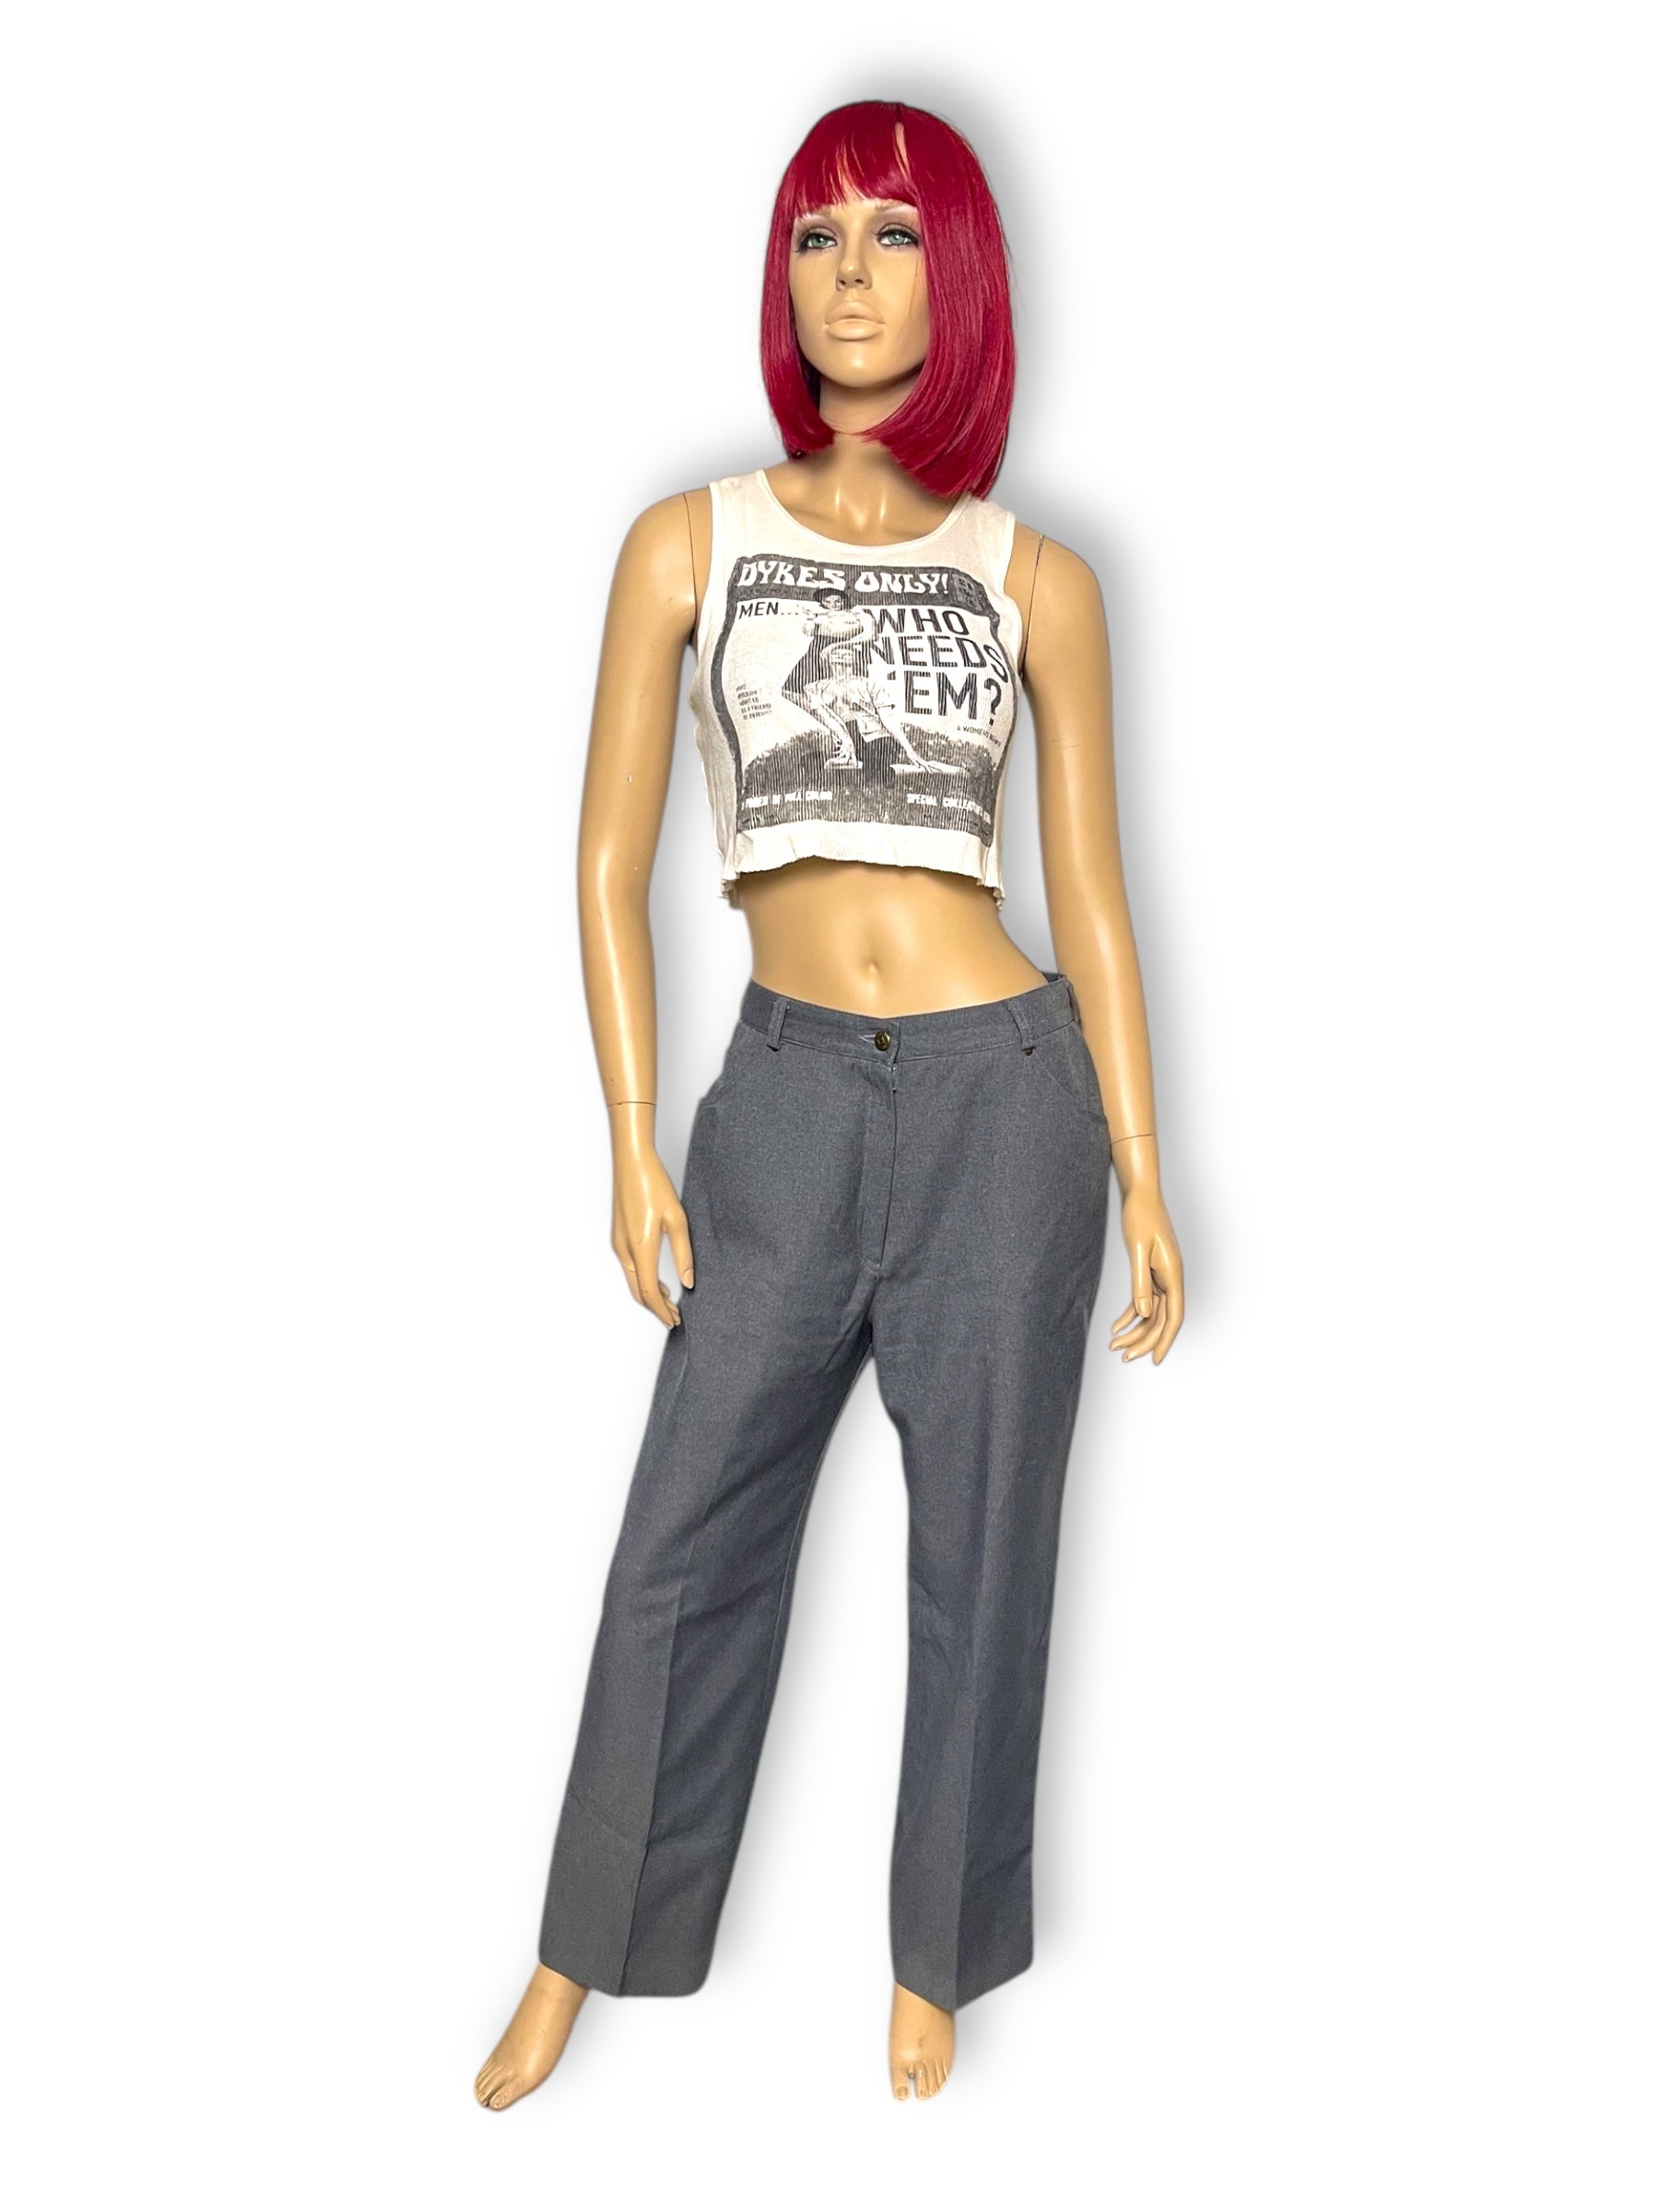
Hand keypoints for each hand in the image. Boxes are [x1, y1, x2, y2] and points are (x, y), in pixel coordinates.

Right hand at [610, 1139, 694, 1329]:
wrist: (631, 1162)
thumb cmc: (654, 1185)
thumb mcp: (677, 1220)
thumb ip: (683, 1254)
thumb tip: (688, 1282)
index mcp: (640, 1247)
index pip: (649, 1293)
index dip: (662, 1311)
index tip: (674, 1322)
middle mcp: (625, 1250)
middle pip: (638, 1292)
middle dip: (656, 1308)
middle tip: (674, 1318)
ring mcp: (618, 1244)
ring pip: (633, 1281)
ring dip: (649, 1295)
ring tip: (669, 1302)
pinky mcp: (618, 1237)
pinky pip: (630, 1268)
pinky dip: (643, 1281)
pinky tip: (658, 1280)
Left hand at [1107, 1183, 1183, 1364]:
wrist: (1140, 1193)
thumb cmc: (1141, 1216)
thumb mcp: (1138, 1249)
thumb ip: (1140, 1281)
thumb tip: (1141, 1312)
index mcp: (1173, 1274)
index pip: (1173, 1316)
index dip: (1165, 1340)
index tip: (1155, 1359)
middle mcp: (1171, 1278)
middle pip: (1161, 1318)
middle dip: (1143, 1340)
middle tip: (1122, 1356)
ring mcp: (1161, 1275)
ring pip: (1151, 1312)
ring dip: (1135, 1330)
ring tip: (1115, 1345)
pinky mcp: (1150, 1271)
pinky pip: (1143, 1299)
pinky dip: (1131, 1314)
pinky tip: (1116, 1326)